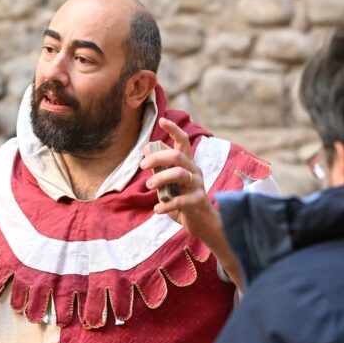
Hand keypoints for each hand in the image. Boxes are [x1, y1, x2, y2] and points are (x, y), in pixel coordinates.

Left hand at [141, 118, 221, 240]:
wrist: (200, 222)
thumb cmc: (182, 200)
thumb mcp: (168, 182)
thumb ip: (159, 167)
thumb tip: (146, 148)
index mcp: (187, 163)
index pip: (183, 141)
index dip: (174, 129)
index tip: (162, 120)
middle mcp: (194, 170)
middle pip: (177, 156)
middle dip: (157, 158)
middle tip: (143, 166)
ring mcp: (197, 185)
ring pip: (179, 174)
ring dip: (160, 178)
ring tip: (148, 186)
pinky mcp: (197, 201)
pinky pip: (180, 200)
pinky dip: (165, 205)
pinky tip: (157, 210)